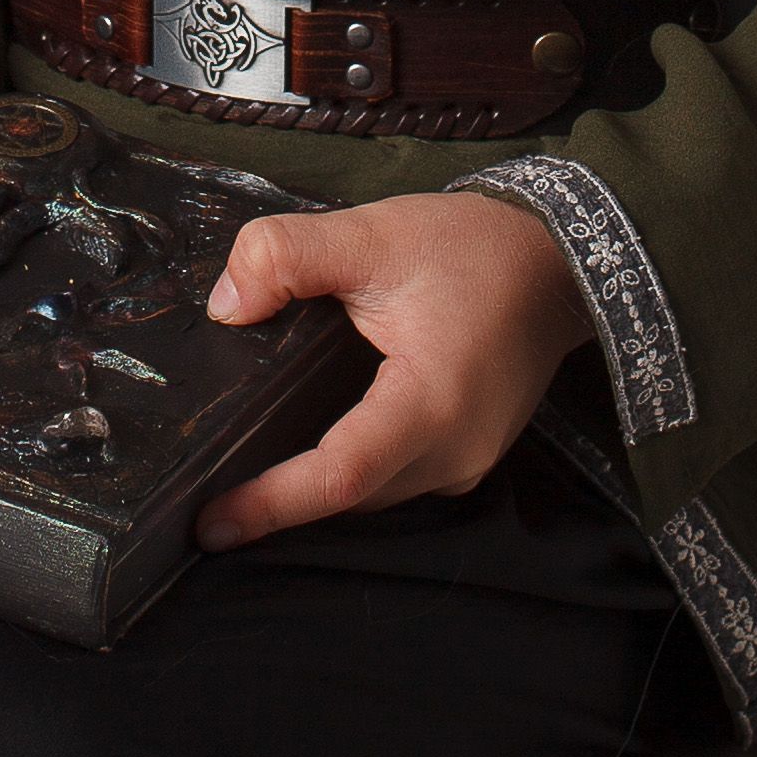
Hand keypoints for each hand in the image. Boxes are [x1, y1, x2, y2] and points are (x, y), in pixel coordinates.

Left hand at [195, 190, 590, 550]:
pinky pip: (395, 479)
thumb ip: (288, 256)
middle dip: (278, 502)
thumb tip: (225, 304)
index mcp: (432, 403)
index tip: (211, 523)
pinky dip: (348, 471)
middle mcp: (454, 452)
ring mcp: (466, 463)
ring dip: (313, 489)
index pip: (341, 472)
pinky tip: (306, 448)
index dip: (272, 502)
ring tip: (240, 480)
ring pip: (371, 494)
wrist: (554, 260)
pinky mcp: (467, 454)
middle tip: (202, 499)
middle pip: (350, 494)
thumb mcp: (373, 233)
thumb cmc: (471, 246)